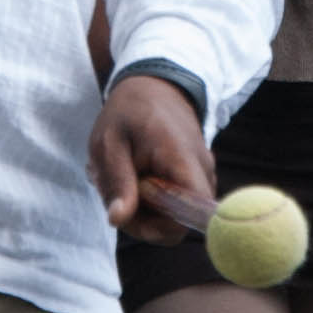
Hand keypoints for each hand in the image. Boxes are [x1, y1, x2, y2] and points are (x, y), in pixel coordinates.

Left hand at [89, 75, 215, 245]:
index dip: (157, 228)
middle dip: (144, 219)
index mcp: (179, 158)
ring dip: (146, 207)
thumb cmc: (128, 111)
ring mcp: (203, 171)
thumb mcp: (110, 144)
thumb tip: (118, 220)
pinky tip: (136, 176)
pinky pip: (178, 201)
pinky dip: (153, 198)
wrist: (155, 84)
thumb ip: (117, 182)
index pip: (187, 216)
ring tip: (124, 178)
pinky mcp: (197, 174)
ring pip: (177, 213)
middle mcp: (201, 168)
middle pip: (180, 222)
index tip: (128, 213)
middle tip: (116, 194)